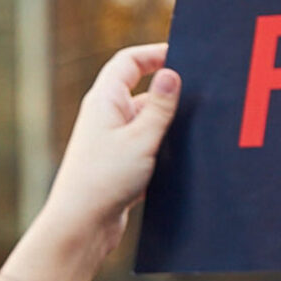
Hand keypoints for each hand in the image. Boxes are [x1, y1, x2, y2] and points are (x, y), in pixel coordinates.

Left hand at [44, 43, 182, 243]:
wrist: (81, 226)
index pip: (129, 62)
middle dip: (168, 93)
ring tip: (194, 131)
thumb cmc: (104, 179)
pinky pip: (146, 146)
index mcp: (105, 100)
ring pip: (146, 122)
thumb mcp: (141, 138)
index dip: (154, 53)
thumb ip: (160, 106)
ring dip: (167, 125)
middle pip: (141, 91)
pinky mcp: (119, 165)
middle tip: (199, 94)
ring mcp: (111, 141)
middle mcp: (105, 116)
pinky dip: (162, 149)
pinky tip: (181, 160)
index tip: (183, 55)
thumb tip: (171, 73)